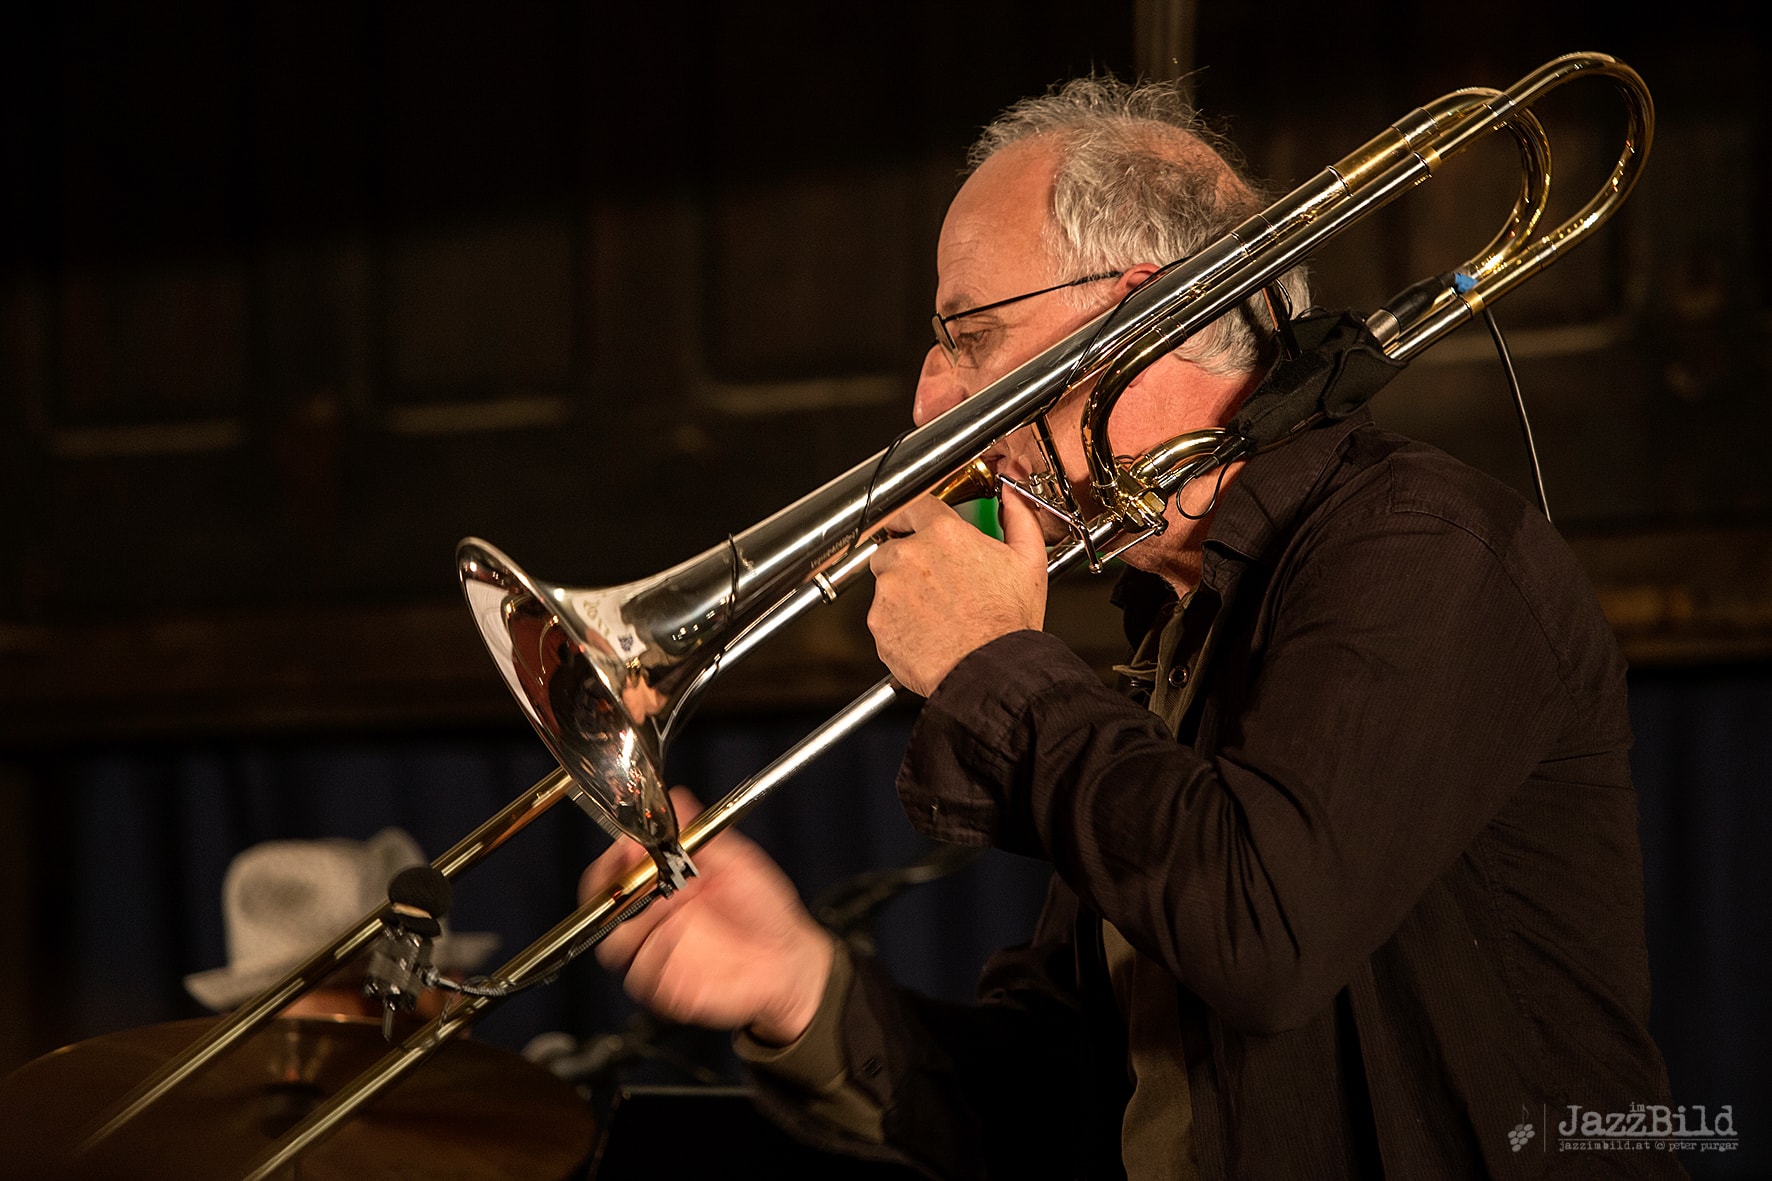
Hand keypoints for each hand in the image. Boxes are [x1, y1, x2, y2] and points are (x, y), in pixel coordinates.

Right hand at [584, 788, 835, 1043]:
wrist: (789, 962)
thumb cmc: (767, 912)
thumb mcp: (739, 862)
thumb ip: (703, 834)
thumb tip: (677, 799)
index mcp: (669, 881)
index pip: (621, 867)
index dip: (614, 860)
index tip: (627, 852)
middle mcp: (658, 915)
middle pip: (607, 904)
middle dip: (615, 891)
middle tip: (641, 882)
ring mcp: (659, 949)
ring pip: (616, 942)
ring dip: (635, 926)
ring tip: (669, 914)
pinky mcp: (665, 983)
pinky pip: (640, 976)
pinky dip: (653, 960)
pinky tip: (682, 947)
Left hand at [867, 490, 1048, 695]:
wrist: (991, 672)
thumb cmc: (1009, 623)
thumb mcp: (1028, 562)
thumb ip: (1018, 518)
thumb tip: (1013, 497)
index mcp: (943, 534)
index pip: (913, 507)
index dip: (913, 518)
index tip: (911, 526)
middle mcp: (909, 556)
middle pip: (892, 548)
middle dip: (908, 563)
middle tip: (936, 586)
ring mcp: (889, 590)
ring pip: (885, 585)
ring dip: (902, 595)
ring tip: (936, 615)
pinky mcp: (878, 623)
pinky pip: (882, 618)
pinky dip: (897, 625)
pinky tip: (927, 634)